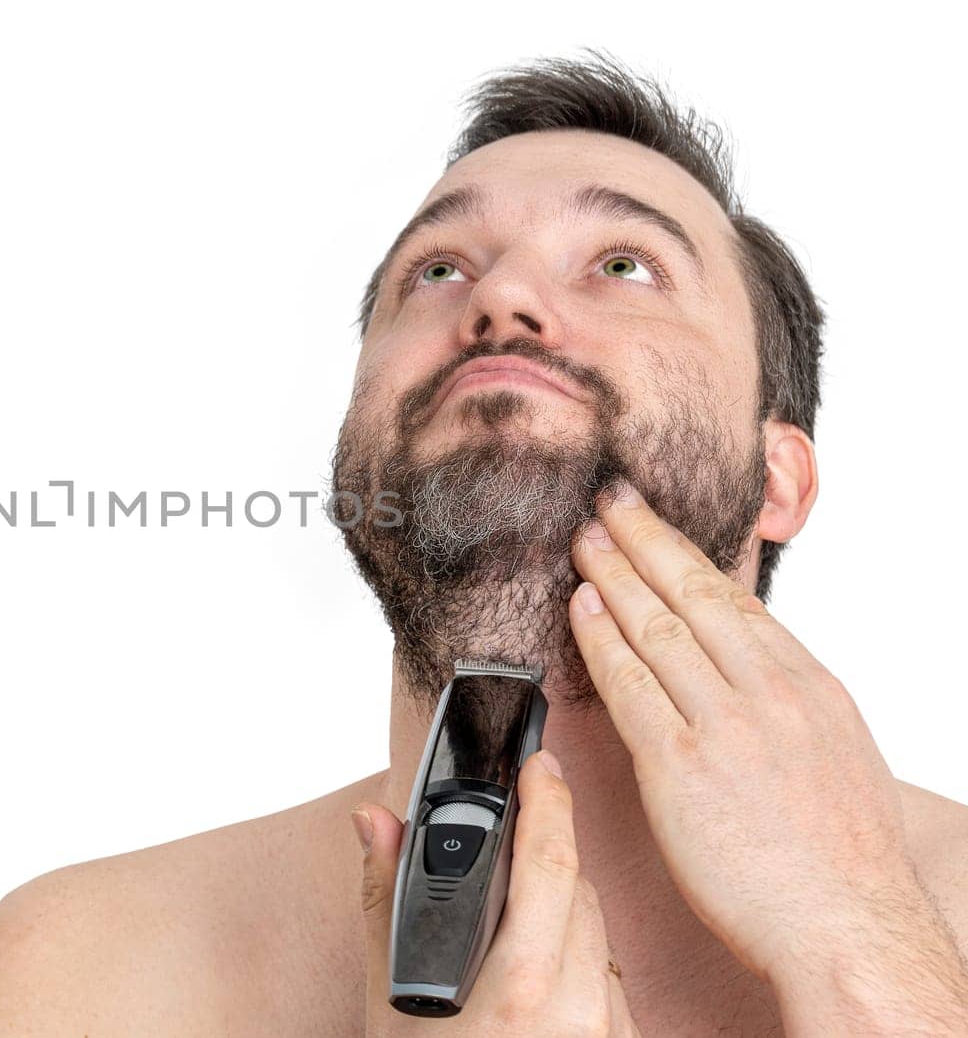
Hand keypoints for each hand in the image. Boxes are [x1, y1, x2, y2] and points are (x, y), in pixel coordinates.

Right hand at [353, 750, 640, 1035]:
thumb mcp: (389, 1000)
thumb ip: (387, 902)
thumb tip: (377, 823)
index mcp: (519, 985)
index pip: (550, 862)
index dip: (549, 801)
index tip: (541, 764)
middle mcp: (576, 1006)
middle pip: (578, 893)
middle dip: (542, 866)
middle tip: (502, 870)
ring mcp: (606, 1029)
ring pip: (598, 934)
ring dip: (562, 919)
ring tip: (510, 943)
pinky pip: (612, 981)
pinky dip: (580, 967)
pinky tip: (538, 988)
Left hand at [567, 482, 966, 1014]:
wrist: (846, 923)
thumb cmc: (841, 856)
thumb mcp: (833, 750)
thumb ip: (783, 703)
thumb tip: (743, 671)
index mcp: (806, 684)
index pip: (732, 600)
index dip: (683, 553)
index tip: (652, 523)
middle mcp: (766, 692)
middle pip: (690, 595)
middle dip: (642, 541)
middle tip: (605, 503)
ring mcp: (722, 725)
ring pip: (655, 628)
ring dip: (612, 577)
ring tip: (582, 541)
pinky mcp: (679, 764)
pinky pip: (628, 686)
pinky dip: (599, 639)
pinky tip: (578, 609)